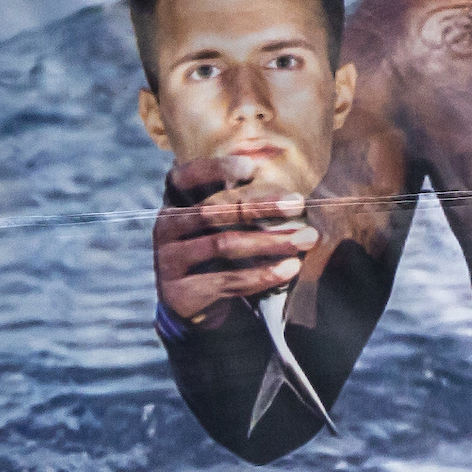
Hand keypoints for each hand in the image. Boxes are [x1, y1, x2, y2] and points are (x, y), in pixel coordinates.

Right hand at [153, 157, 320, 327]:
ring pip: (224, 245)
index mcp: (174, 202)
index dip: (216, 169)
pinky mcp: (180, 291)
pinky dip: (263, 274)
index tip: (252, 167)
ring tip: (305, 239)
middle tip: (298, 204)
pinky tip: (290, 268)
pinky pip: (227, 279)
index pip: (187, 176)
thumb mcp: (220, 224)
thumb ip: (239, 203)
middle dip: (260, 206)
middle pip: (213, 211)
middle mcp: (165, 227)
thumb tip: (285, 190)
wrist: (194, 304)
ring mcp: (169, 260)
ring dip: (270, 241)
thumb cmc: (216, 251)